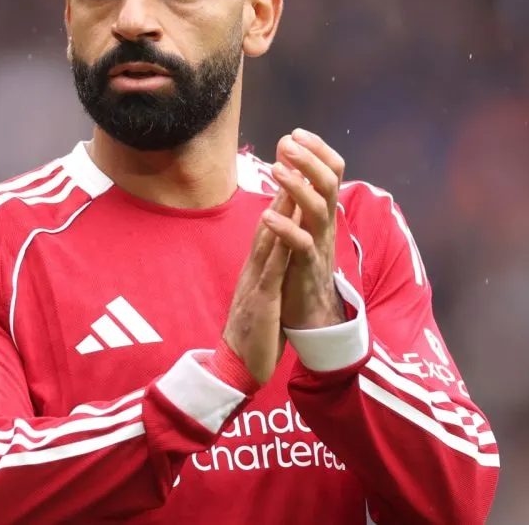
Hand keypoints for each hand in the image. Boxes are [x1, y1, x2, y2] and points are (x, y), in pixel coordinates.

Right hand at [221, 189, 295, 383]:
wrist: (234, 370)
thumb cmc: (252, 336)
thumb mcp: (260, 298)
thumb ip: (266, 275)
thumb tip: (276, 258)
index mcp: (255, 269)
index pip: (269, 228)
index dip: (281, 198)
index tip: (293, 171)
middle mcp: (252, 269)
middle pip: (268, 224)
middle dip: (281, 191)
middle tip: (291, 158)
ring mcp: (255, 283)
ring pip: (268, 240)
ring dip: (281, 210)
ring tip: (293, 180)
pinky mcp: (261, 301)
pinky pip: (272, 270)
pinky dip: (280, 246)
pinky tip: (290, 229)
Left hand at [263, 129, 347, 329]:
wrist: (309, 310)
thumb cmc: (300, 261)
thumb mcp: (302, 223)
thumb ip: (297, 194)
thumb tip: (289, 157)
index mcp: (323, 211)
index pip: (331, 171)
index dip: (317, 150)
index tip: (296, 133)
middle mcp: (325, 224)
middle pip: (328, 183)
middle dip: (309, 159)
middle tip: (288, 143)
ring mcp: (319, 245)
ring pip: (318, 210)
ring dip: (297, 187)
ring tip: (276, 169)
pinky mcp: (307, 268)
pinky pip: (302, 245)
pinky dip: (285, 228)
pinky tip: (268, 215)